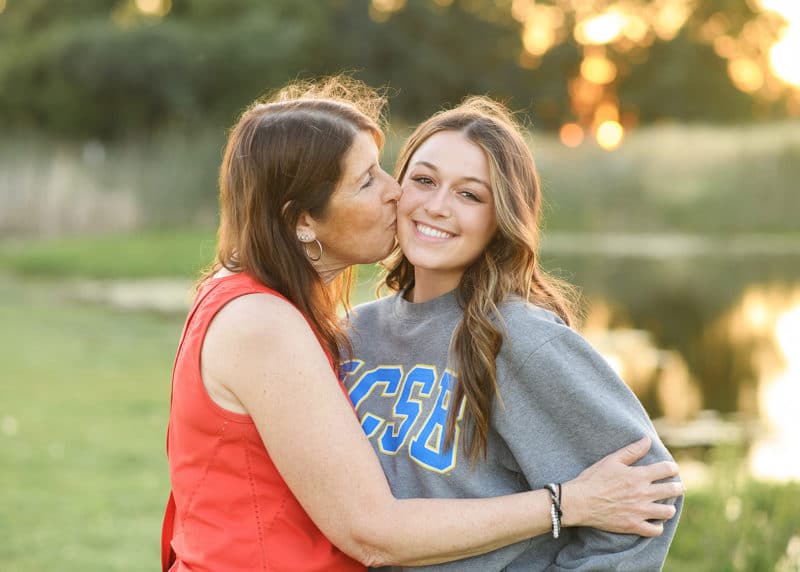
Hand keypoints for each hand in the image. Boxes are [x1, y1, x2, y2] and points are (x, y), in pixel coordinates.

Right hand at [560, 436, 682, 536]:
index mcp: (638, 476)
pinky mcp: (633, 525)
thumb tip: (647, 440)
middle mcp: (642, 493)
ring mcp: (639, 511)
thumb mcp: (611, 460)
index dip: (672, 468)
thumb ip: (631, 451)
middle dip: (677, 487)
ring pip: (668, 512)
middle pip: (672, 490)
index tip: (671, 470)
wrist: (579, 502)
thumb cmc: (593, 479)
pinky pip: (655, 530)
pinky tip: (654, 522)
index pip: (667, 469)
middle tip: (676, 487)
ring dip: (668, 507)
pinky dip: (657, 527)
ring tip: (665, 506)